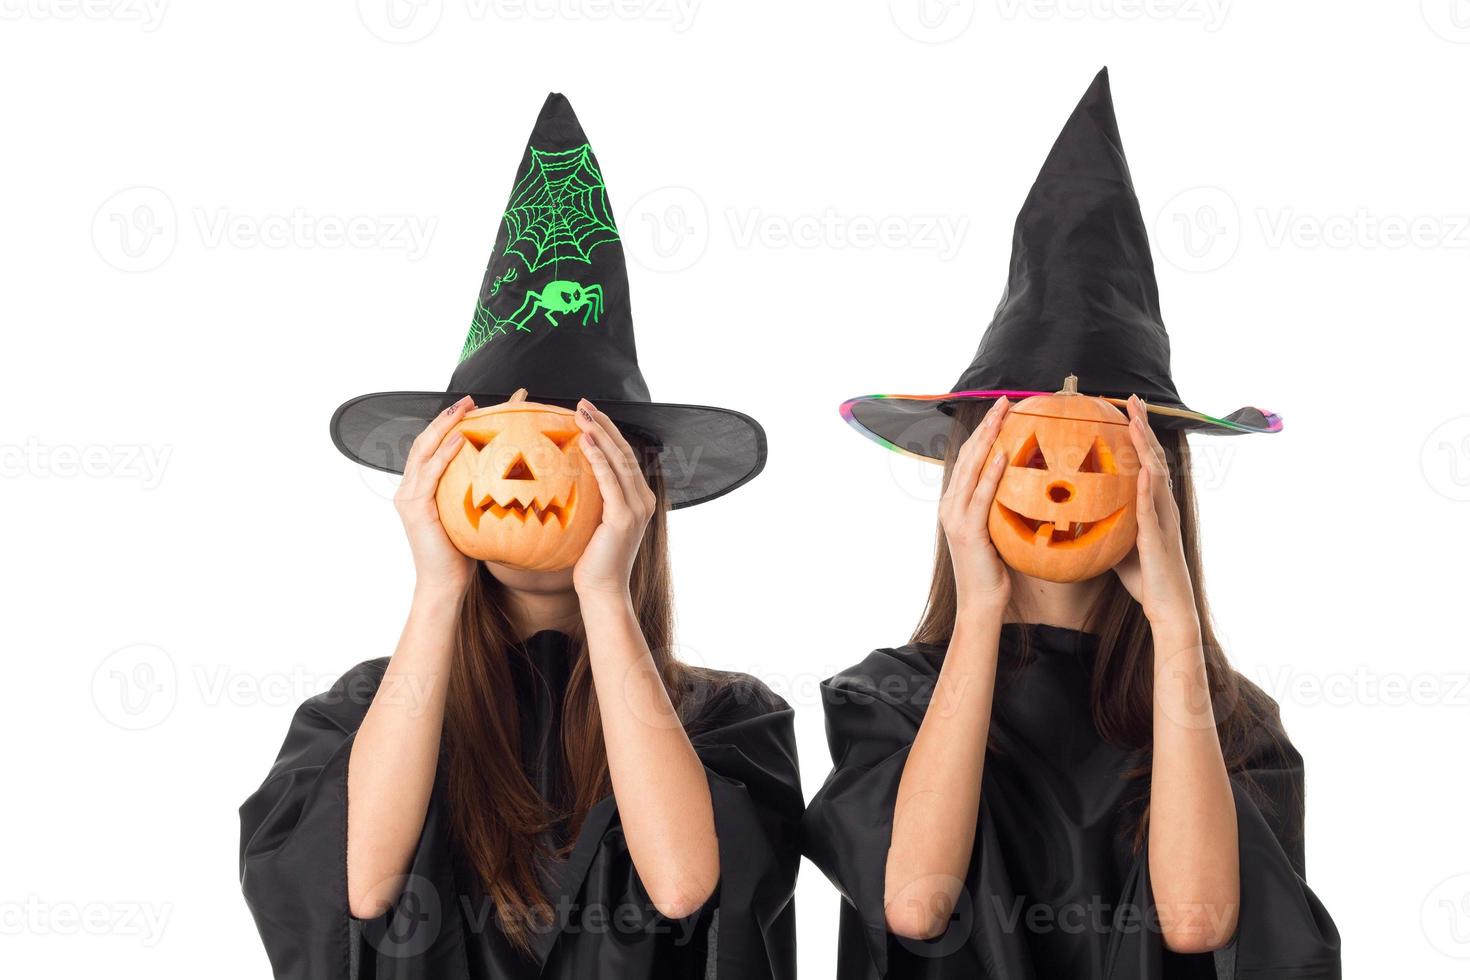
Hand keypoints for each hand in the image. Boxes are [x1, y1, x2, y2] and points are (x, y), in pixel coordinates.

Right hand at [395, 394, 475, 598]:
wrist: (446, 585)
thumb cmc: (462, 555)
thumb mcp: (470, 516)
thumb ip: (477, 493)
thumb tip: (508, 476)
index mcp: (421, 489)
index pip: (434, 448)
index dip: (449, 425)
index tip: (472, 408)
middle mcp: (410, 488)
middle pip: (425, 442)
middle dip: (445, 418)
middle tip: (468, 400)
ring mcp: (409, 497)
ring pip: (423, 451)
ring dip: (444, 427)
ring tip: (465, 409)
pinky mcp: (415, 508)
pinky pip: (430, 474)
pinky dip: (444, 454)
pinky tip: (460, 440)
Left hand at [572, 399, 655, 601]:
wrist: (603, 590)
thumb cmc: (592, 561)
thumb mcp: (592, 524)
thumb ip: (590, 501)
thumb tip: (563, 480)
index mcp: (638, 499)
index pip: (623, 457)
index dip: (608, 432)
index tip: (588, 413)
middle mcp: (643, 500)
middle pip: (624, 452)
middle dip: (604, 424)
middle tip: (583, 403)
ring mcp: (637, 508)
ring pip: (619, 460)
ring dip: (601, 433)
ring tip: (583, 413)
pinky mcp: (625, 517)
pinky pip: (611, 480)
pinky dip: (599, 457)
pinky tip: (585, 441)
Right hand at [939, 397, 1012, 611]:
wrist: (980, 603)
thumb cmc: (994, 571)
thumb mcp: (998, 531)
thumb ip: (1002, 507)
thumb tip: (1028, 487)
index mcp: (955, 503)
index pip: (970, 459)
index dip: (985, 432)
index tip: (1003, 411)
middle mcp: (950, 504)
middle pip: (968, 455)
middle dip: (987, 425)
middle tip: (1005, 401)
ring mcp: (955, 516)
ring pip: (972, 468)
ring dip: (989, 438)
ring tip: (1003, 415)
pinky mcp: (967, 529)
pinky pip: (981, 495)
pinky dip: (992, 472)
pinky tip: (1004, 453)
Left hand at [1112, 395, 1199, 634]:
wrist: (1167, 606)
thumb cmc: (1144, 577)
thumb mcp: (1117, 542)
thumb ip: (1105, 522)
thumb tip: (1076, 512)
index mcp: (1153, 504)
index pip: (1145, 461)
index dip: (1137, 436)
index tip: (1126, 410)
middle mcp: (1162, 505)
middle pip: (1154, 458)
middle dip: (1143, 428)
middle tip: (1134, 400)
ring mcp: (1162, 519)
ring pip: (1155, 474)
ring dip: (1145, 446)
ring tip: (1136, 420)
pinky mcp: (1157, 537)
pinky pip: (1151, 508)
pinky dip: (1146, 487)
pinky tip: (1139, 470)